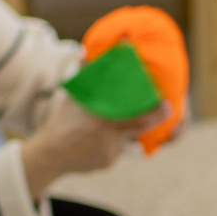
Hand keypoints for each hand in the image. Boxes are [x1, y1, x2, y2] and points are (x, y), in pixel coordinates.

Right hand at [19, 90, 172, 192]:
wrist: (50, 155)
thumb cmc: (62, 121)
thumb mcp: (72, 97)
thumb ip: (83, 76)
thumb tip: (84, 52)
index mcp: (101, 117)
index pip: (135, 113)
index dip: (154, 110)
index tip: (166, 103)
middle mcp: (108, 135)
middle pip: (140, 126)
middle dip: (156, 118)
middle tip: (166, 108)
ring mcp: (110, 151)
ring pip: (126, 138)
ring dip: (125, 131)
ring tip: (110, 125)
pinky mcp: (108, 162)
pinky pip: (116, 150)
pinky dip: (111, 144)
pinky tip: (95, 143)